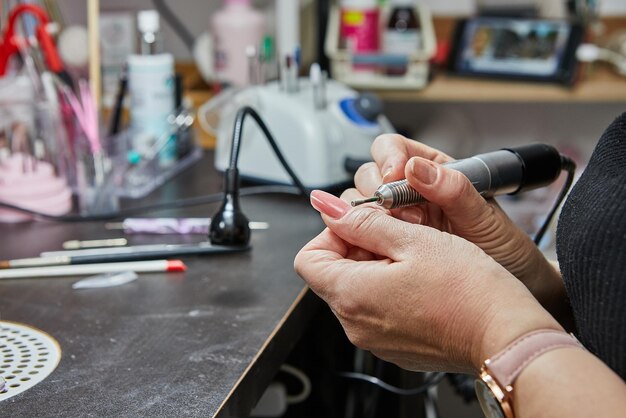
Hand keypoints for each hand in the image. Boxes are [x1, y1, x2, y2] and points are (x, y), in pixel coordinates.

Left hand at [295, 190, 562, 372]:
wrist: (505, 336)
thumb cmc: (467, 289)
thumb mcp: (412, 239)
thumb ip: (362, 221)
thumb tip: (325, 206)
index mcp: (351, 295)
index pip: (307, 258)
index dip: (331, 234)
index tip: (362, 224)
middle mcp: (355, 324)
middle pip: (331, 275)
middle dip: (356, 248)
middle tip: (395, 235)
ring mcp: (374, 340)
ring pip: (355, 292)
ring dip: (374, 268)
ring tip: (413, 257)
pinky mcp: (394, 347)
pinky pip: (376, 313)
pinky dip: (388, 292)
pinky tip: (421, 282)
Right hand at [352, 134, 564, 311]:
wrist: (509, 284)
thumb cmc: (502, 246)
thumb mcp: (483, 215)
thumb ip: (453, 189)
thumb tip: (416, 168)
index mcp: (432, 171)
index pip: (391, 148)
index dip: (387, 158)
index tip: (394, 176)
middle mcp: (409, 192)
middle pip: (368, 175)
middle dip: (378, 192)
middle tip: (404, 215)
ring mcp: (397, 220)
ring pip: (361, 206)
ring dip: (374, 219)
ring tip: (406, 236)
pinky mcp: (390, 246)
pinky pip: (365, 237)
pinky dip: (368, 241)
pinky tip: (388, 251)